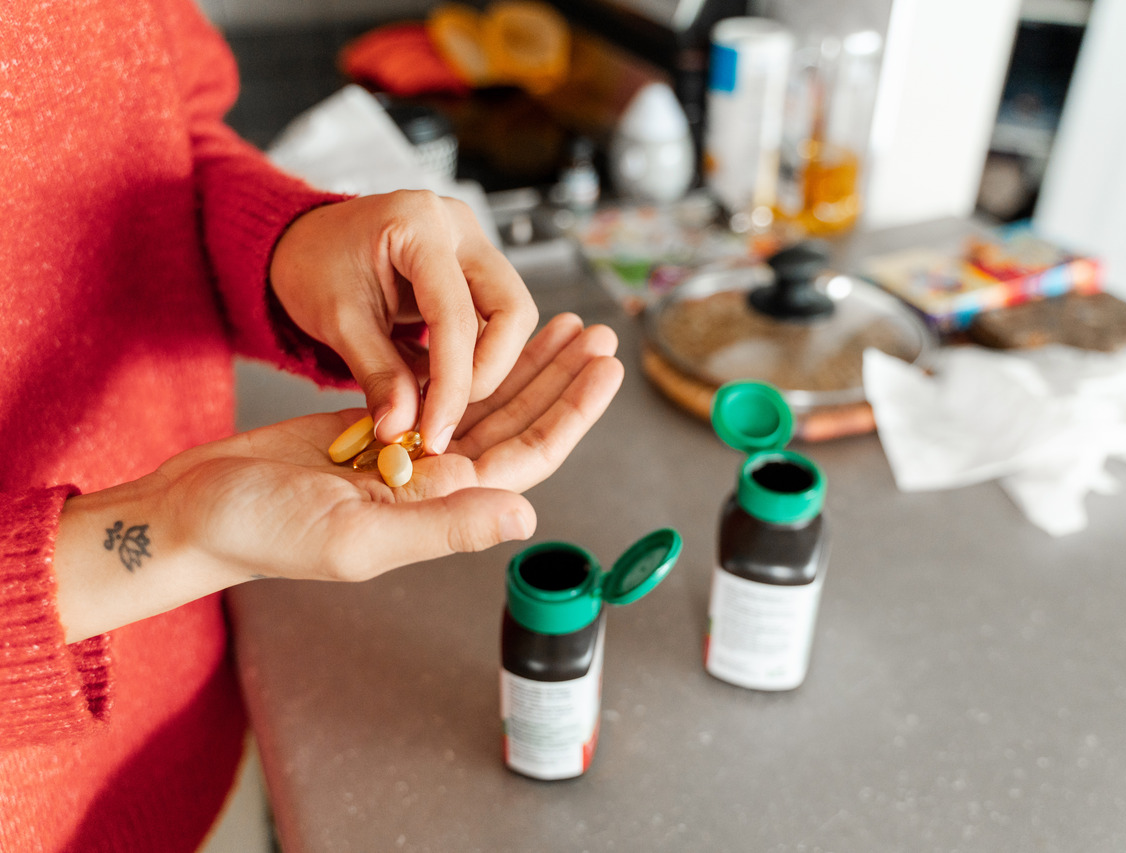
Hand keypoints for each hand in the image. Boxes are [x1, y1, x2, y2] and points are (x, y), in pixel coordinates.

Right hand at [53, 315, 621, 640]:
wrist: (199, 508)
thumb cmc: (263, 530)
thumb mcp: (356, 535)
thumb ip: (441, 525)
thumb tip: (525, 515)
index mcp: (443, 509)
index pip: (527, 458)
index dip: (570, 414)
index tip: (604, 370)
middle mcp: (438, 483)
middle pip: (520, 425)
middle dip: (562, 381)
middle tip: (601, 335)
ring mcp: (412, 456)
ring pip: (489, 406)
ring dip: (531, 368)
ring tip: (569, 328)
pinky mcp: (382, 429)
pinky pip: (447, 392)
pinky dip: (478, 364)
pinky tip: (500, 337)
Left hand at [269, 190, 538, 454]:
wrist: (307, 243)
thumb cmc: (316, 264)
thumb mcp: (337, 321)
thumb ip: (377, 374)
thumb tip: (403, 426)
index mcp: (419, 224)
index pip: (457, 316)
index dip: (452, 383)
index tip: (436, 431)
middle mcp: (459, 227)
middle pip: (512, 312)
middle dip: (484, 372)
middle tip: (443, 410)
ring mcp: (475, 246)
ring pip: (512, 319)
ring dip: (480, 367)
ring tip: (429, 388)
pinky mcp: (478, 270)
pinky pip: (497, 321)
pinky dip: (472, 357)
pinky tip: (433, 372)